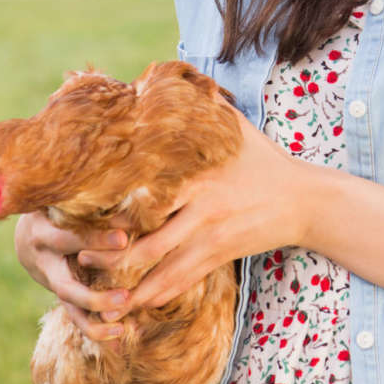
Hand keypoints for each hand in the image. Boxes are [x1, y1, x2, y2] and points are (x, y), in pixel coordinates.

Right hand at [13, 210, 130, 342]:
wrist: (29, 232)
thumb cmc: (59, 206)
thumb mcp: (67, 199)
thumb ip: (94, 201)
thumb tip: (137, 194)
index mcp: (44, 231)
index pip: (71, 238)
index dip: (96, 240)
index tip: (124, 240)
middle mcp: (44, 261)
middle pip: (66, 285)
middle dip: (94, 295)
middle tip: (125, 297)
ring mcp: (50, 281)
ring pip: (69, 306)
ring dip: (96, 318)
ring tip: (122, 326)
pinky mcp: (61, 295)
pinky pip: (75, 317)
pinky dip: (96, 328)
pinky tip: (119, 336)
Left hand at [76, 108, 311, 320]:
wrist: (304, 199)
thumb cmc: (266, 160)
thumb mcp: (236, 129)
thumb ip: (205, 107)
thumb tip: (173, 80)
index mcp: (197, 178)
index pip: (146, 198)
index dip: (112, 211)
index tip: (82, 215)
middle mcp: (201, 211)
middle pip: (145, 243)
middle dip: (109, 256)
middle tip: (79, 257)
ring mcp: (211, 238)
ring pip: (161, 271)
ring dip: (129, 287)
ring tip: (99, 294)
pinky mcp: (221, 256)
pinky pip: (183, 282)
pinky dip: (157, 296)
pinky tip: (136, 304)